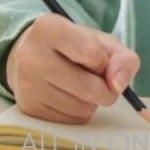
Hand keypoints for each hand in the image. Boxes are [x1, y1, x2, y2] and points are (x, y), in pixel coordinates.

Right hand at [4, 13, 140, 123]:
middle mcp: (31, 56)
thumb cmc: (76, 45)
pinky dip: (79, 112)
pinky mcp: (27, 108)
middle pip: (87, 87)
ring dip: (92, 102)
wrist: (35, 56)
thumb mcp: (103, 41)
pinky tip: (71, 96)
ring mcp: (26, 85)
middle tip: (103, 81)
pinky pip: (69, 121)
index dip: (105, 62)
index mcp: (50, 29)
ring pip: (80, 108)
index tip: (102, 62)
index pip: (90, 52)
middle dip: (106, 89)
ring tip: (83, 85)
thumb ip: (122, 58)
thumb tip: (118, 85)